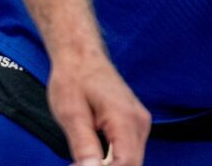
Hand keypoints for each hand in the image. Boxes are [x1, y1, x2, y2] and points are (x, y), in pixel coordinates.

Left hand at [45, 49, 151, 165]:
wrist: (81, 56)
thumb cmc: (74, 79)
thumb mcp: (71, 114)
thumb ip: (84, 145)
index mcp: (125, 118)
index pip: (127, 163)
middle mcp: (139, 122)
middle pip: (132, 164)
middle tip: (79, 164)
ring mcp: (140, 123)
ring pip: (132, 160)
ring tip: (84, 160)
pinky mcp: (135, 124)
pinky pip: (129, 151)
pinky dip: (113, 160)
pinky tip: (95, 157)